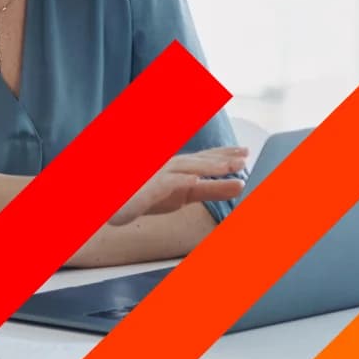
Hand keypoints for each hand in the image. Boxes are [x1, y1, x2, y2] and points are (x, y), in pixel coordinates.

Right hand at [108, 147, 250, 225]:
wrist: (114, 207)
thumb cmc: (147, 197)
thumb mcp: (185, 196)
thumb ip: (211, 190)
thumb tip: (241, 185)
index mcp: (179, 169)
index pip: (204, 158)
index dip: (223, 153)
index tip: (244, 151)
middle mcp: (168, 168)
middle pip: (196, 160)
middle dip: (219, 158)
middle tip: (243, 158)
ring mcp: (154, 177)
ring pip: (182, 167)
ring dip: (204, 167)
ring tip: (226, 168)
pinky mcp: (143, 190)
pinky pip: (162, 183)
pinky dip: (178, 180)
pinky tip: (193, 181)